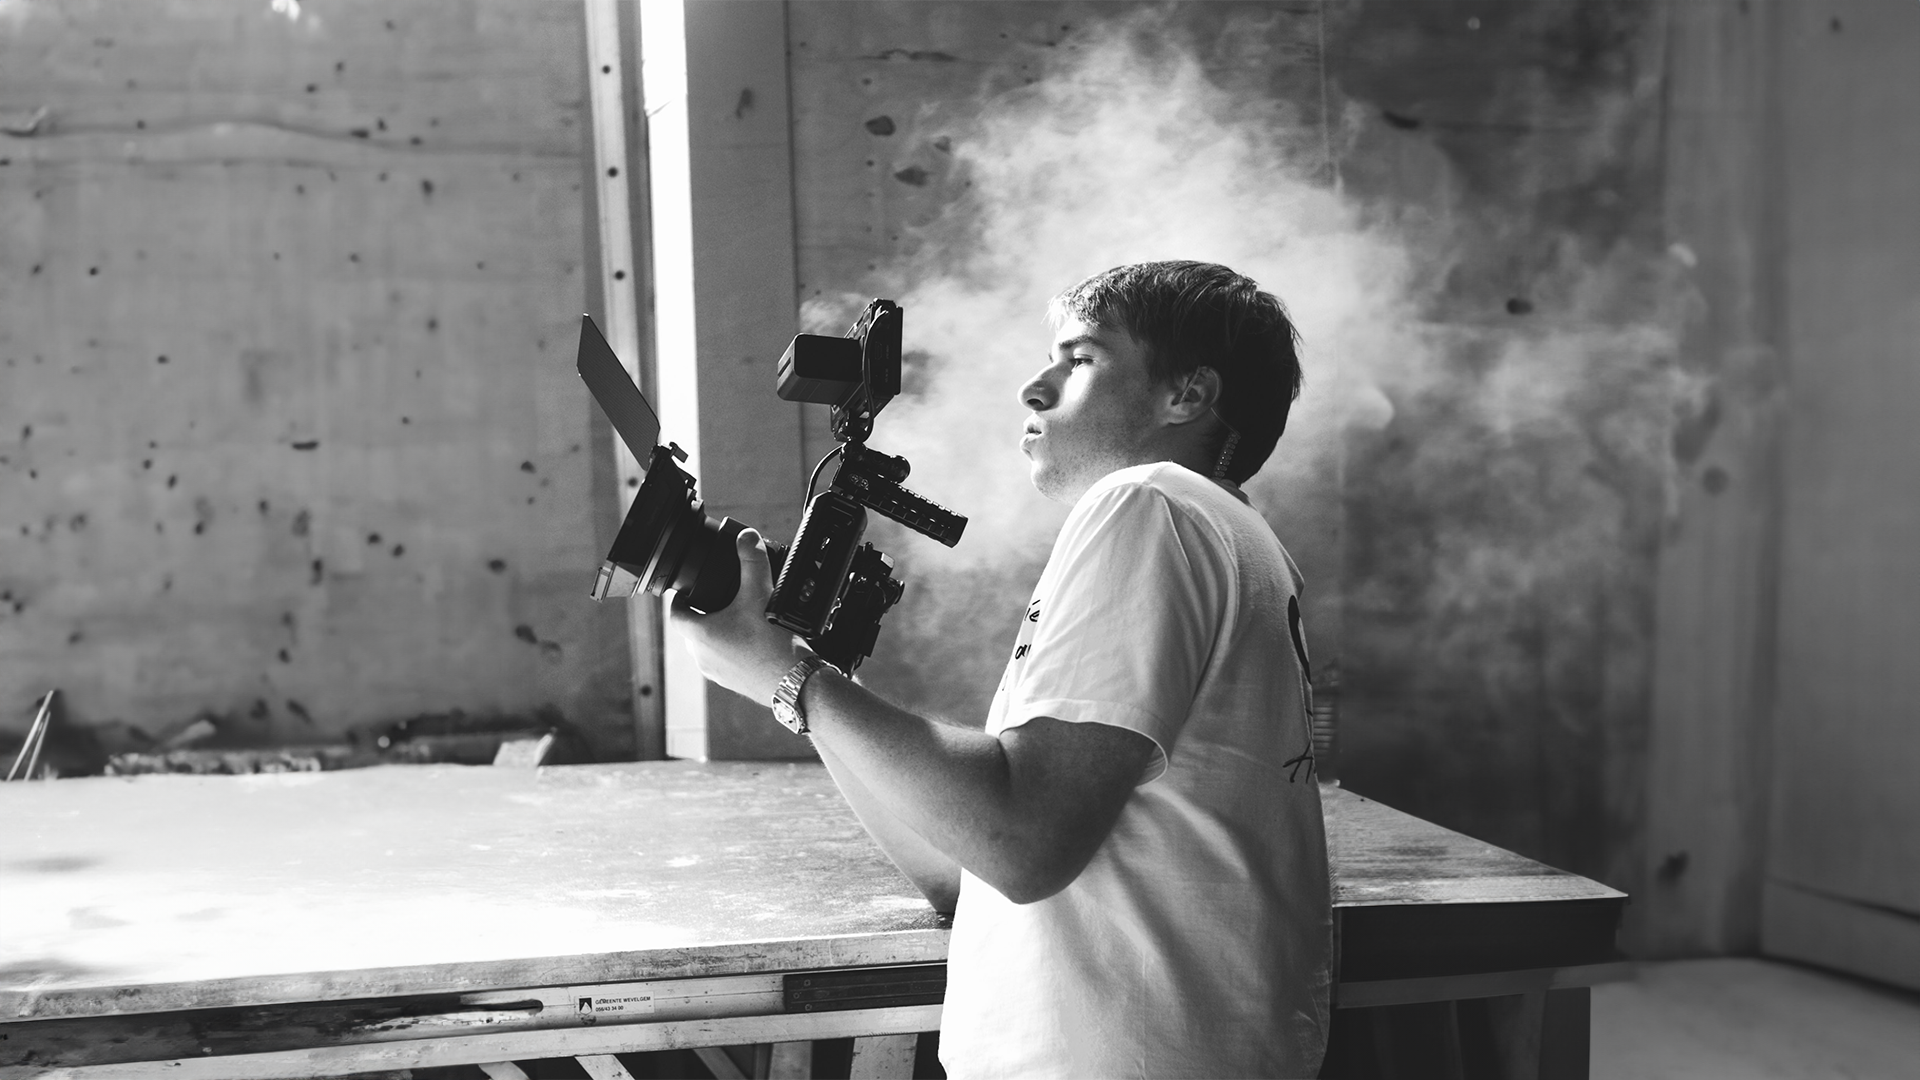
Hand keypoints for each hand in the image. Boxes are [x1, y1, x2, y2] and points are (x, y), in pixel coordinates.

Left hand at [668, 528, 811, 704]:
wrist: (794, 682)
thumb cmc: (773, 644)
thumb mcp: (761, 594)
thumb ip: (752, 562)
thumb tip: (747, 538)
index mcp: (700, 634)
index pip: (675, 613)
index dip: (679, 598)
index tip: (687, 590)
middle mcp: (702, 656)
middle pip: (692, 629)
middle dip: (702, 612)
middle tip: (718, 598)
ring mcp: (717, 673)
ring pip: (708, 646)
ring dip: (718, 632)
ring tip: (739, 618)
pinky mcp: (734, 683)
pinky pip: (725, 661)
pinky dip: (733, 648)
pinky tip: (754, 640)